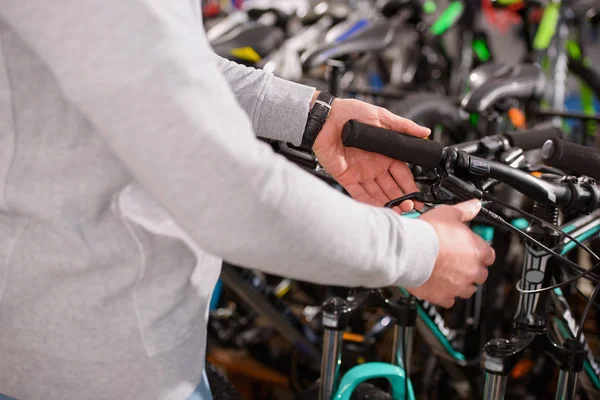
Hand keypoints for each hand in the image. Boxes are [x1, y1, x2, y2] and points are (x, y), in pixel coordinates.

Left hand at [312, 95, 429, 211]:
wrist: (325, 118)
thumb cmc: (351, 113)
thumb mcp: (382, 117)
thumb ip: (403, 127)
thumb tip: (424, 132)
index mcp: (385, 154)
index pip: (402, 174)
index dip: (410, 186)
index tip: (418, 196)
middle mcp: (374, 166)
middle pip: (391, 188)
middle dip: (402, 199)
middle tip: (411, 207)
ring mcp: (360, 173)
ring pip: (377, 193)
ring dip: (388, 203)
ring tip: (399, 211)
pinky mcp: (346, 177)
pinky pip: (358, 194)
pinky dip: (369, 202)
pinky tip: (380, 209)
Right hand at [408, 199, 495, 307]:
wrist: (410, 250)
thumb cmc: (428, 234)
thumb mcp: (448, 214)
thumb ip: (464, 211)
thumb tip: (474, 205)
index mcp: (477, 250)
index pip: (489, 255)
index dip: (480, 252)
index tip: (472, 251)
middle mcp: (472, 270)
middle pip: (481, 274)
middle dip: (472, 269)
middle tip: (458, 262)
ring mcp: (458, 285)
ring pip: (467, 290)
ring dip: (461, 283)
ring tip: (448, 275)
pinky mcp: (443, 296)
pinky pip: (449, 300)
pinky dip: (445, 295)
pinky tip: (438, 286)